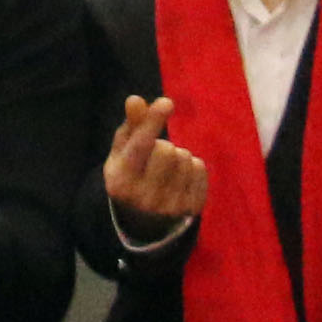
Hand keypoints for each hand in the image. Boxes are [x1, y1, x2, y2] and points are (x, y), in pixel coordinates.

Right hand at [98, 94, 205, 235]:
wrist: (143, 222)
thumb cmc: (130, 177)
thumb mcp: (122, 153)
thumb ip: (131, 126)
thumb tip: (135, 99)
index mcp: (121, 180)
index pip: (140, 145)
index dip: (153, 122)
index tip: (166, 102)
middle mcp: (144, 197)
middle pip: (167, 148)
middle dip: (163, 146)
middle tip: (154, 159)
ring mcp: (170, 206)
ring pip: (186, 158)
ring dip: (178, 158)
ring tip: (167, 171)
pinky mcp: (191, 208)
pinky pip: (200, 169)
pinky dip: (192, 168)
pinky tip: (180, 179)